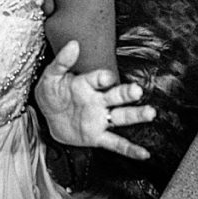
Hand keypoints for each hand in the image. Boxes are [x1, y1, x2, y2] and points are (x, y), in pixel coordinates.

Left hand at [34, 40, 155, 159]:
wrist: (47, 116)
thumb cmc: (51, 93)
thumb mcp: (50, 76)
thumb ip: (61, 62)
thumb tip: (73, 44)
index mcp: (87, 84)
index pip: (98, 78)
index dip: (102, 77)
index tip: (106, 77)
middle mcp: (97, 100)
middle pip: (116, 96)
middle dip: (127, 93)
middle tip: (137, 90)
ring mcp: (99, 118)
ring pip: (121, 116)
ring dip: (136, 115)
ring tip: (150, 112)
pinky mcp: (96, 136)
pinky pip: (115, 143)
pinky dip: (130, 149)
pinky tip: (144, 154)